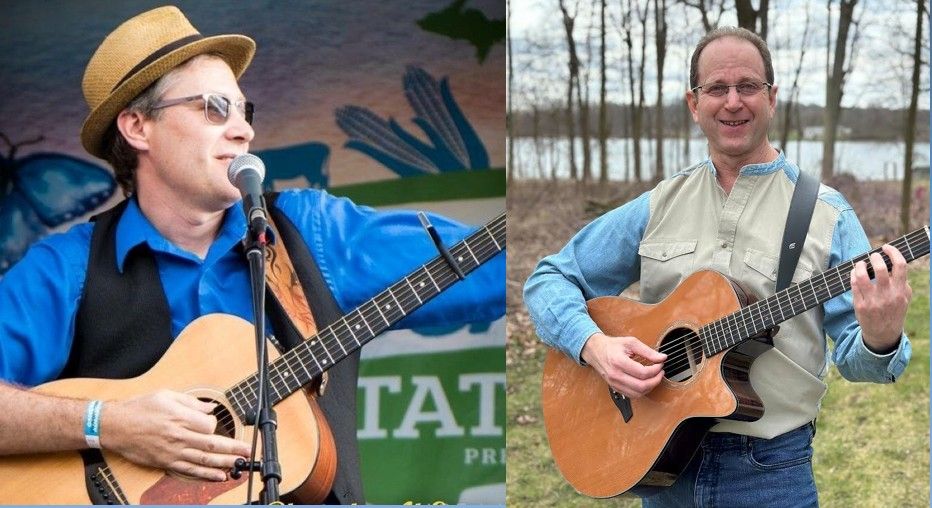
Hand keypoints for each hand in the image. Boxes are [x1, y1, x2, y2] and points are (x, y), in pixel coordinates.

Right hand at [100, 390, 251, 480]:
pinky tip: (219, 476)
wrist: (115, 426)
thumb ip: (191, 402)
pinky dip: (206, 474)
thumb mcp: (166, 395)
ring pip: (204, 460)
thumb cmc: (139, 409)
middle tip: (247, 451)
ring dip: (224, 463)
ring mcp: (173, 452)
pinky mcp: (166, 462)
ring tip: (240, 465)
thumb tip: (209, 408)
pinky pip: (190, 470)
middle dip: (233, 449)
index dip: (217, 425)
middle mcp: (178, 437)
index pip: (209, 425)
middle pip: (212, 444)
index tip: (217, 423)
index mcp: (180, 418)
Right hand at [581, 332, 666, 397]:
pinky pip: (632, 395)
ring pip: (638, 394)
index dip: (656, 370)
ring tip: (654, 377)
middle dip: (655, 380)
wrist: (595, 350)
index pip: (643, 373)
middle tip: (660, 372)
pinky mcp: (615, 388)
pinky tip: (645, 382)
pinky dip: (642, 391)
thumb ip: (647, 351)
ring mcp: (614, 383)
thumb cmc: (612, 346)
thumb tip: (662, 358)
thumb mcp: (630, 342)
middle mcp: (615, 375)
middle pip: (641, 386)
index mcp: (619, 362)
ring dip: (650, 387)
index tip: (660, 364)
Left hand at [851, 244, 911, 353]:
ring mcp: (873, 301)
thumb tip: (893, 263)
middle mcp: (888, 295)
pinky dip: (853, 276)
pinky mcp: (860, 306)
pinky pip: (854, 285)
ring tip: (860, 264)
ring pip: (862, 276)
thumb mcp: (904, 298)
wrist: (883, 334)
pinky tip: (854, 273)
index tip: (886, 247)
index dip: (893, 252)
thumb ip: (902, 282)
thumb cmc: (894, 310)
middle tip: (872, 256)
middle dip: (874, 258)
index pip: (900, 266)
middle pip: (880, 269)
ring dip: (860, 266)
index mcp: (901, 291)